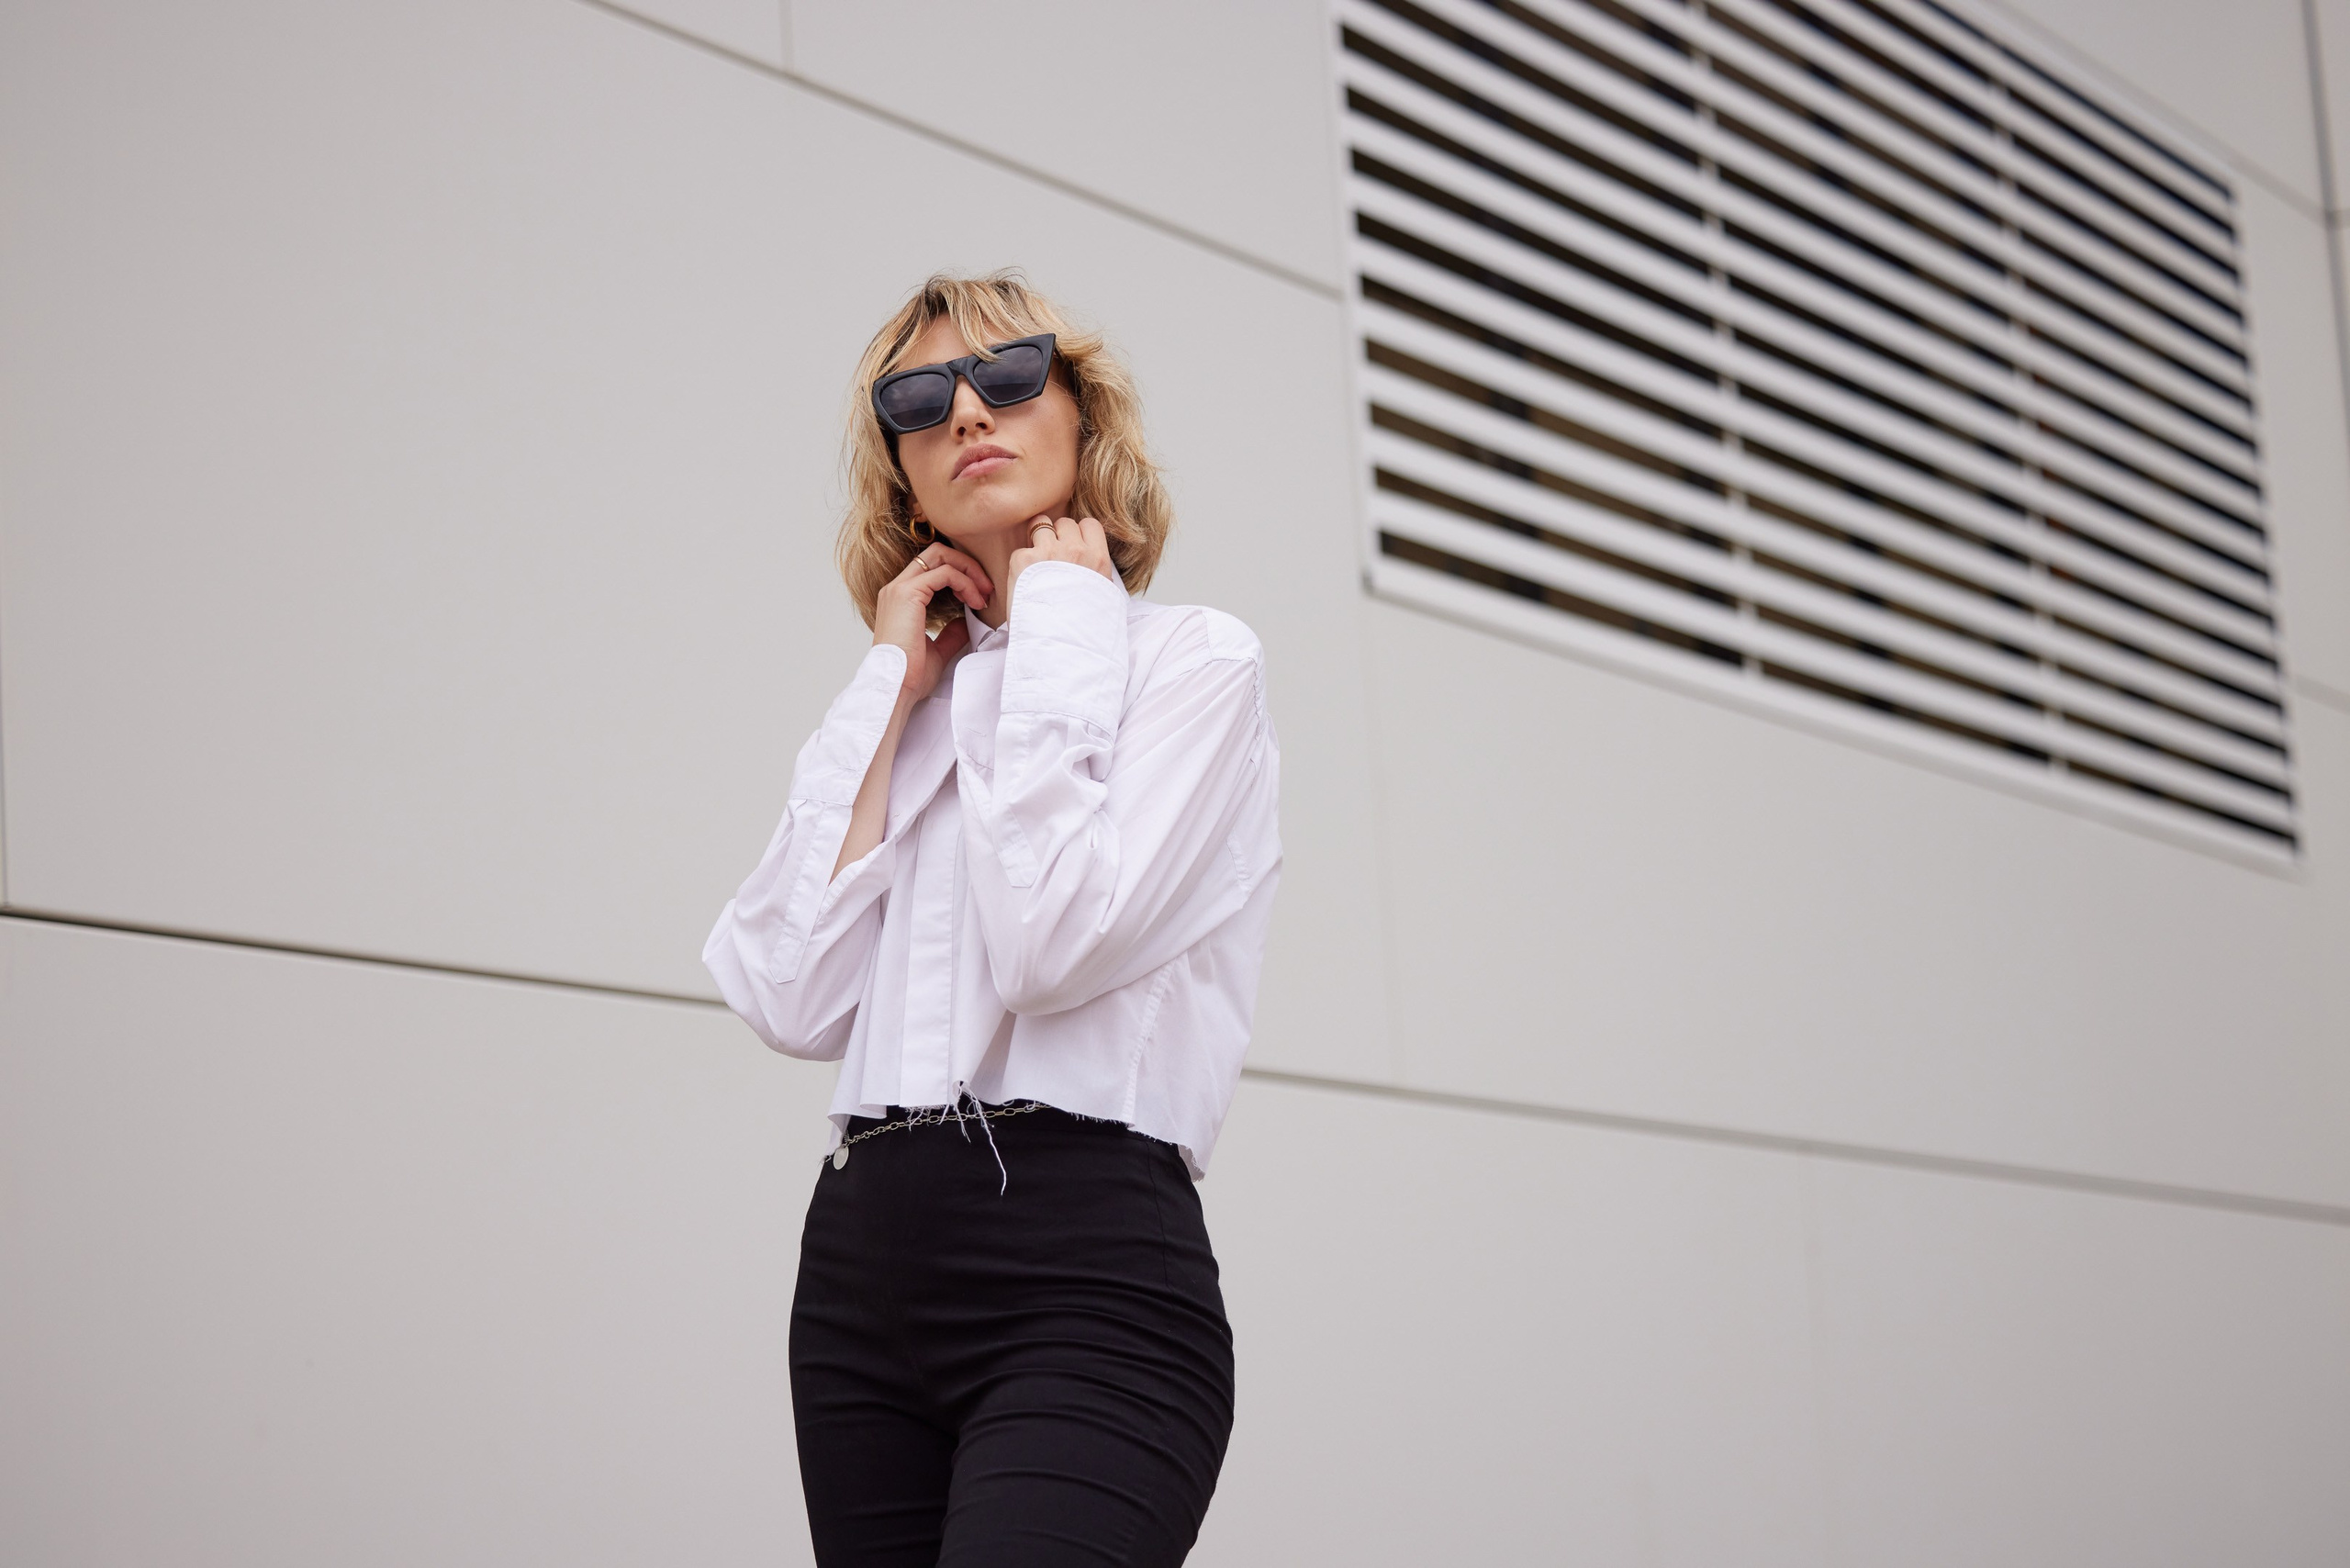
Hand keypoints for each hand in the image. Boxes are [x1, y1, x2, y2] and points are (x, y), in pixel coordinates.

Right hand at [873, 544, 990, 706]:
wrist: (897, 687)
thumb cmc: (911, 675)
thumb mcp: (937, 650)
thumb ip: (950, 633)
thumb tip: (965, 621)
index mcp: (900, 598)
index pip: (931, 567)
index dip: (960, 574)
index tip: (979, 597)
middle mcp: (896, 588)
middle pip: (936, 553)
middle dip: (967, 565)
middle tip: (987, 589)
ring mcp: (900, 588)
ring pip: (941, 556)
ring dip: (969, 572)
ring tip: (984, 596)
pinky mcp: (908, 594)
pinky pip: (945, 573)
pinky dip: (965, 583)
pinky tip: (975, 602)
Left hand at [1004, 515, 1115, 621]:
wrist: (1059, 645)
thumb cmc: (1081, 627)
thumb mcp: (1102, 596)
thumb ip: (1096, 572)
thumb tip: (1090, 560)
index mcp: (1097, 559)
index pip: (1089, 524)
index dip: (1080, 533)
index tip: (1074, 545)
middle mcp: (1075, 550)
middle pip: (1064, 522)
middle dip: (1058, 535)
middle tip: (1053, 556)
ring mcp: (1048, 552)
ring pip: (1040, 525)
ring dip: (1037, 539)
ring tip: (1036, 562)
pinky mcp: (1023, 560)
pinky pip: (1021, 550)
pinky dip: (1021, 563)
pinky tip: (1026, 582)